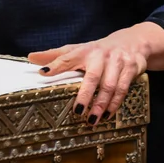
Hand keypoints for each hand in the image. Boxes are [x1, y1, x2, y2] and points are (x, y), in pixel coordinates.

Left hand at [29, 23, 163, 122]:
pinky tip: (107, 114)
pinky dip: (115, 103)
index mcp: (84, 51)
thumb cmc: (98, 51)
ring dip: (101, 104)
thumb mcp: (78, 50)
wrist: (133, 42)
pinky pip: (123, 88)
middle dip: (85, 95)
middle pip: (92, 76)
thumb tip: (30, 58)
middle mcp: (101, 55)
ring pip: (110, 85)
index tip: (43, 74)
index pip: (67, 57)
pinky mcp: (131, 68)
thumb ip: (55, 56)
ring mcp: (117, 61)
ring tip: (92, 120)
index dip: (55, 65)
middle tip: (77, 112)